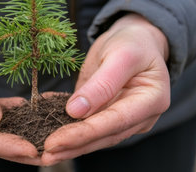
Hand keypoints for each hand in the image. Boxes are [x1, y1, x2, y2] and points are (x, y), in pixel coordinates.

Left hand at [41, 13, 170, 164]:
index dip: (84, 133)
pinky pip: (87, 126)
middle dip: (73, 146)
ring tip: (44, 154)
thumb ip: (102, 83)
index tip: (56, 141)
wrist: (136, 40)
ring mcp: (124, 119)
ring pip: (95, 137)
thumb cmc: (133, 43)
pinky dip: (67, 131)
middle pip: (104, 136)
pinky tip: (47, 135)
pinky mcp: (107, 116)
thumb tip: (75, 111)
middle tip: (45, 155)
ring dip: (69, 146)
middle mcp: (140, 116)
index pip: (114, 122)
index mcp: (151, 100)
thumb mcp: (121, 54)